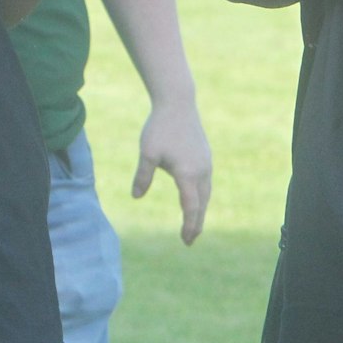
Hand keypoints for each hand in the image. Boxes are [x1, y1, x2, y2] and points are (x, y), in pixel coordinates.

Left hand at [133, 100, 211, 244]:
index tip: (185, 240)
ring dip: (200, 210)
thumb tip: (136, 197)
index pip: (190, 207)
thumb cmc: (160, 127)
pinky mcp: (205, 156)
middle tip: (189, 240)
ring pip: (206, 193)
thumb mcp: (147, 153)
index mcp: (188, 174)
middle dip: (196, 223)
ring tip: (194, 223)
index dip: (189, 225)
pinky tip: (195, 198)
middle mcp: (201, 171)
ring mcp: (206, 163)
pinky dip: (201, 195)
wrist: (178, 103)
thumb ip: (142, 176)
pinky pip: (206, 182)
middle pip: (201, 204)